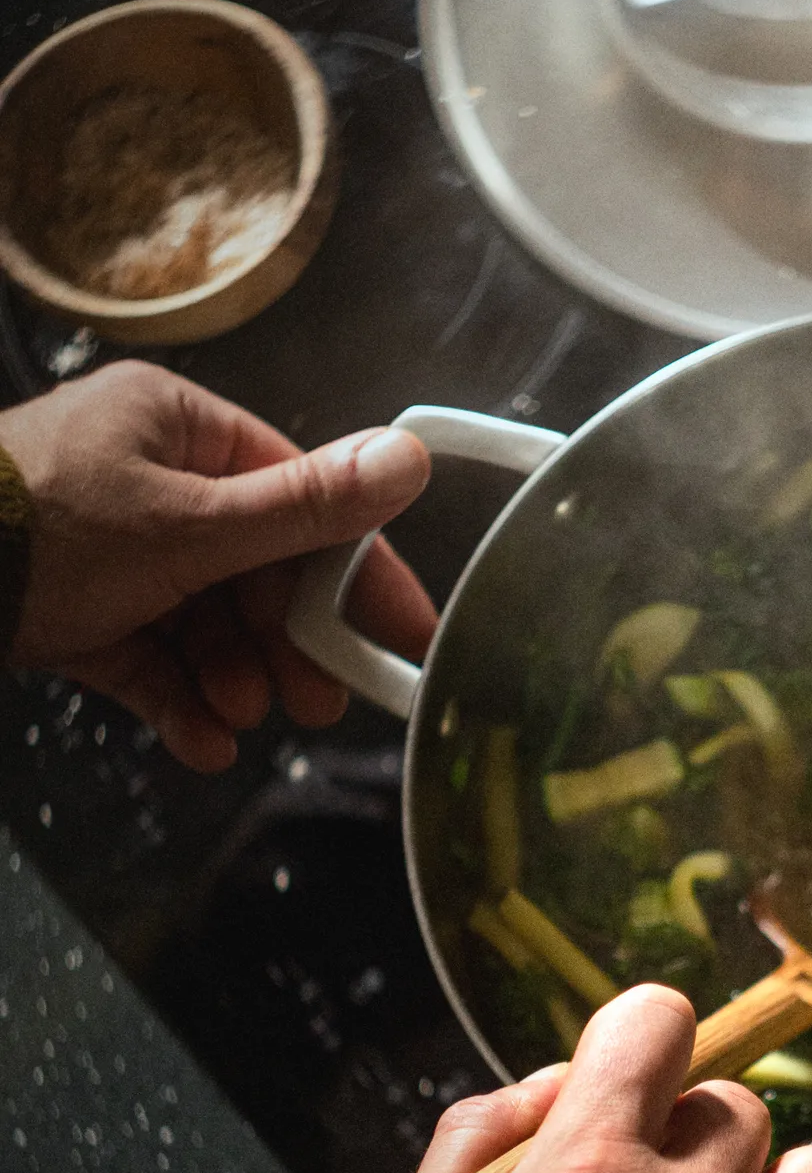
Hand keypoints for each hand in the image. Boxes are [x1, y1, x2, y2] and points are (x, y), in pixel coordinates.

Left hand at [0, 359, 434, 771]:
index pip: (299, 496)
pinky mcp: (68, 609)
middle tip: (319, 700)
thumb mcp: (191, 525)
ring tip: (241, 717)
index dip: (356, 571)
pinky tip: (202, 742)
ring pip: (202, 620)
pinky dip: (176, 697)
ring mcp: (104, 548)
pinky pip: (145, 654)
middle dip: (285, 643)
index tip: (401, 631)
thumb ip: (306, 507)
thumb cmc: (39, 529)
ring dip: (231, 676)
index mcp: (177, 430)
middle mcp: (144, 479)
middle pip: (254, 569)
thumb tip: (410, 457)